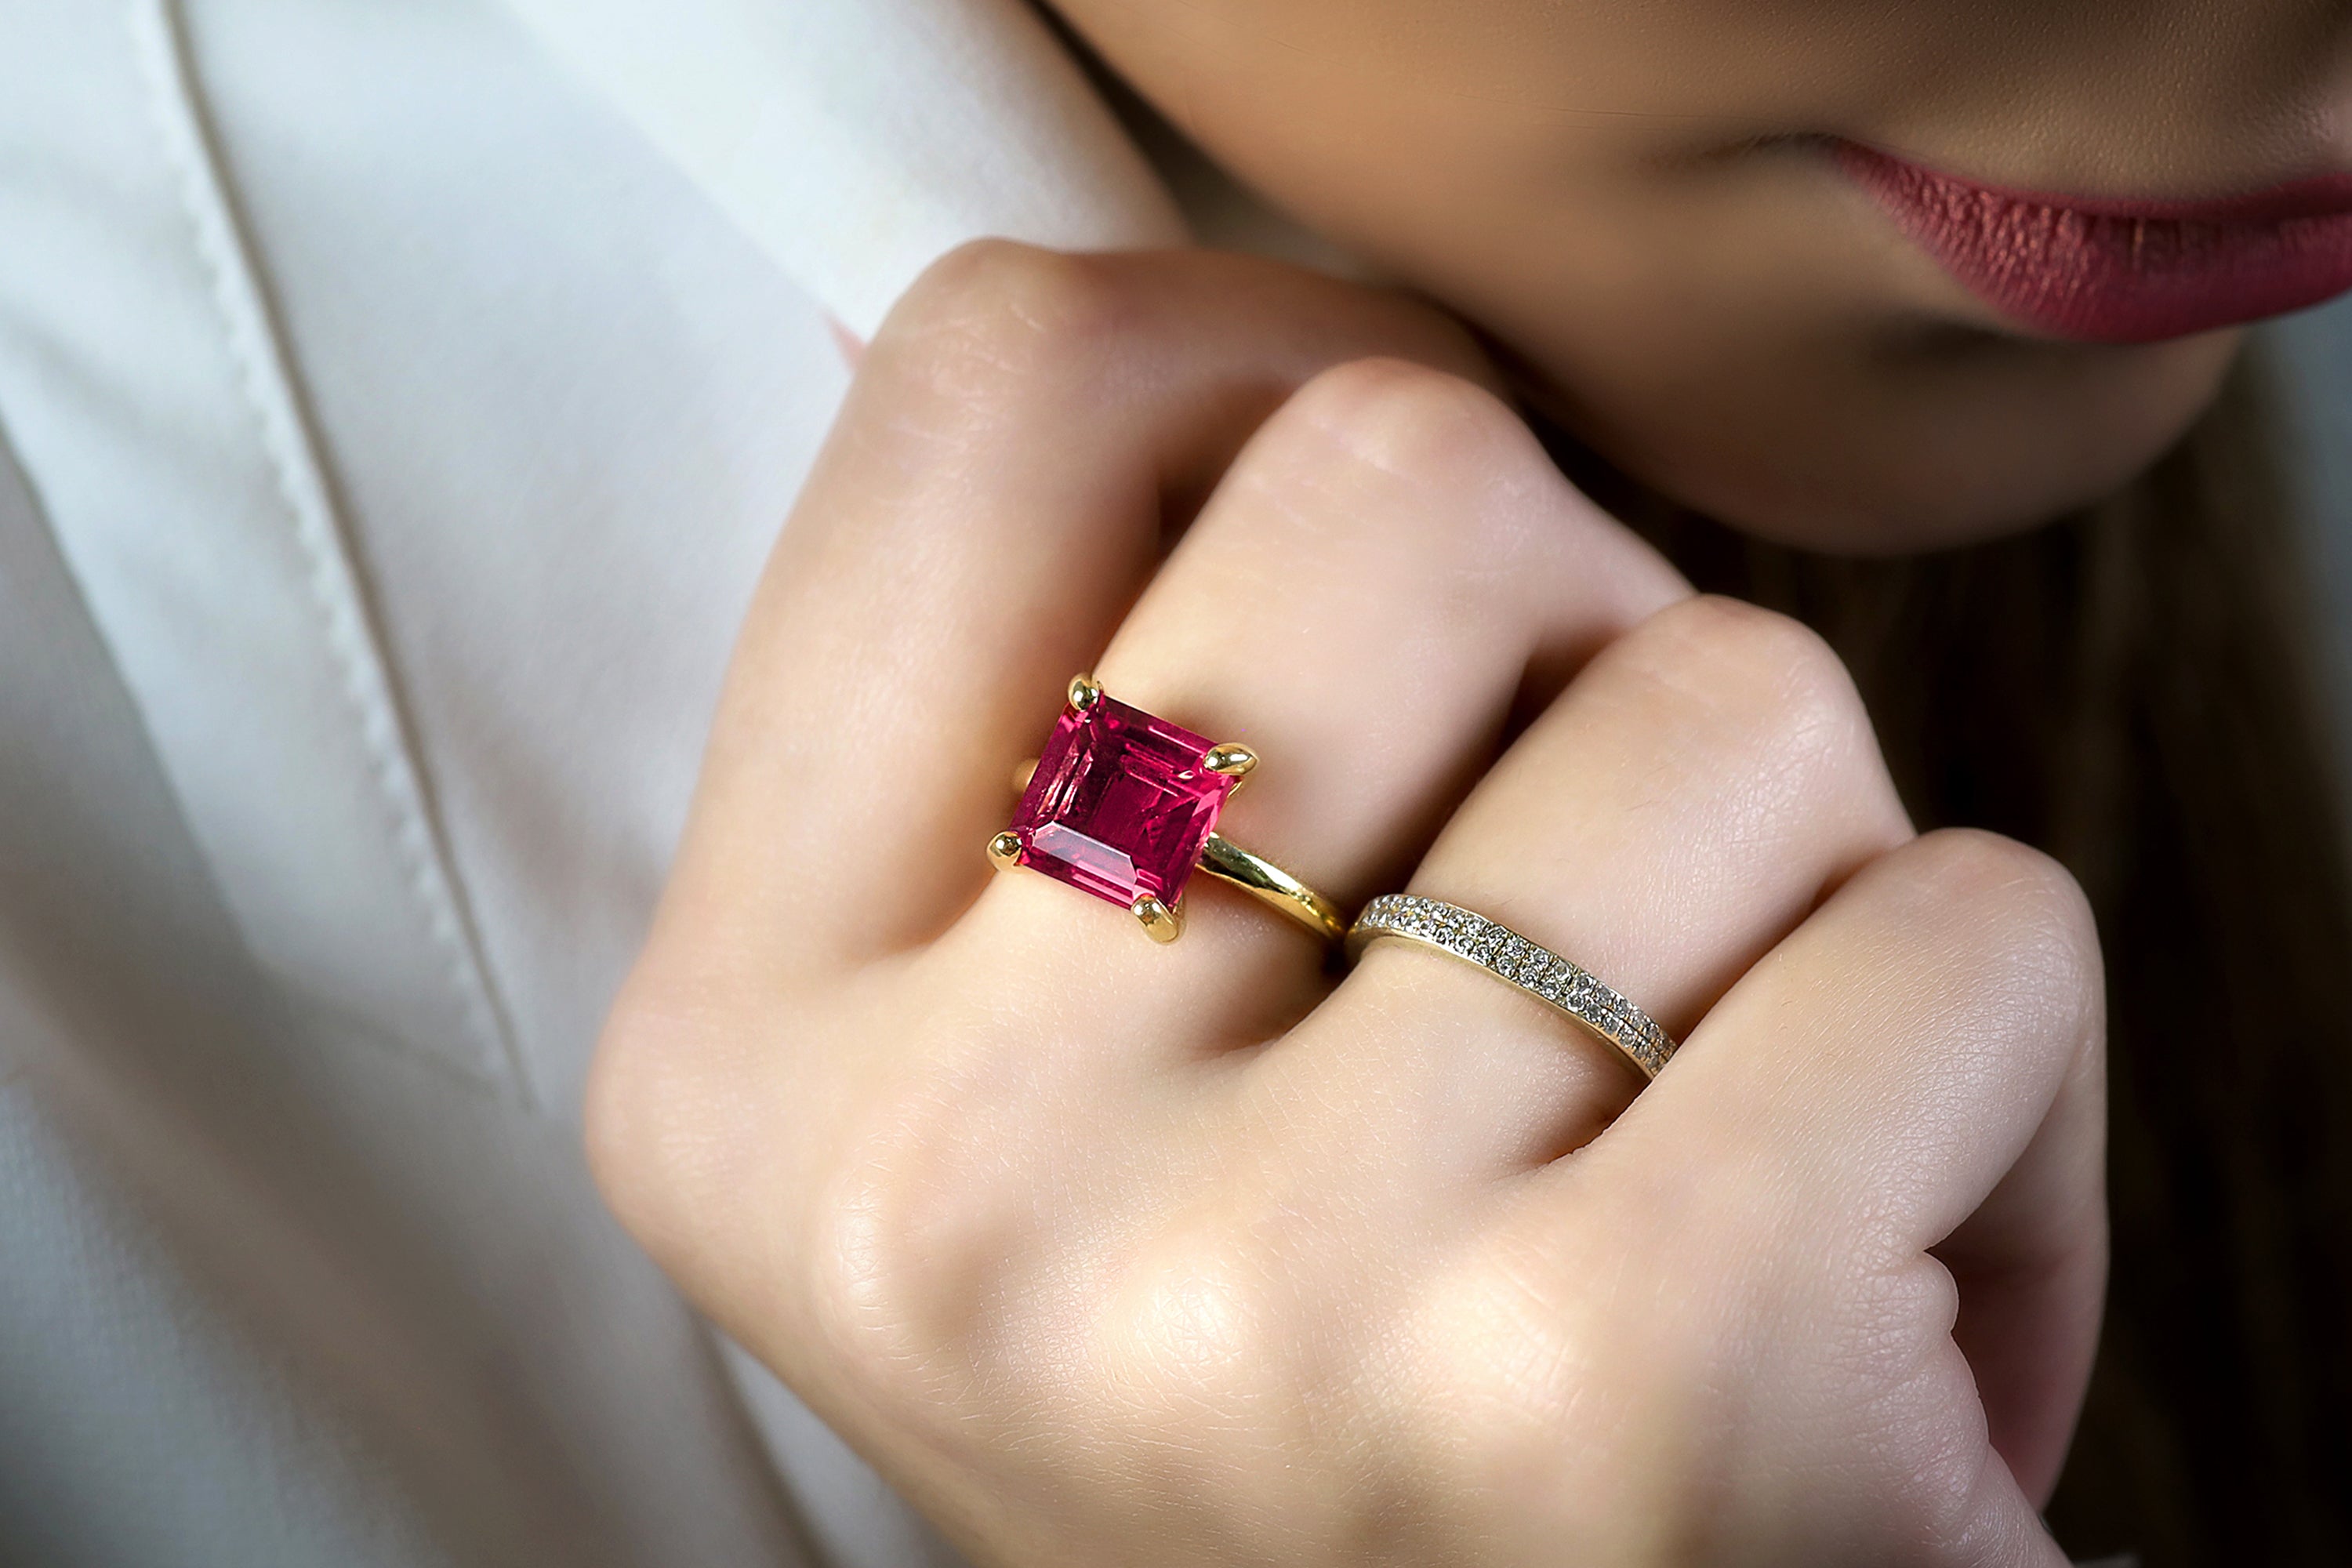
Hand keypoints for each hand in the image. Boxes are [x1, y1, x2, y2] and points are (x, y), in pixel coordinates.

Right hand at [588, 242, 2105, 1565]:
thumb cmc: (1328, 1403)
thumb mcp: (1045, 1087)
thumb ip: (1074, 725)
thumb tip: (1252, 352)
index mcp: (747, 1060)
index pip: (998, 389)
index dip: (1262, 368)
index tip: (1390, 572)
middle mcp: (942, 1187)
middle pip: (1404, 467)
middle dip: (1579, 637)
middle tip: (1566, 928)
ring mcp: (1269, 1298)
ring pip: (1726, 692)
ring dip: (1798, 886)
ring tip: (1697, 1143)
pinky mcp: (1644, 1389)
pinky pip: (1965, 930)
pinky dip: (1992, 1068)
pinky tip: (1871, 1279)